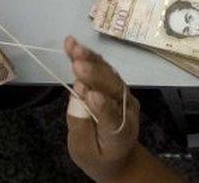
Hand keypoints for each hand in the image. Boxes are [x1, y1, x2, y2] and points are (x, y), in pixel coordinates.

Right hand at [64, 36, 140, 182]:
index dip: (102, 106)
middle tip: (78, 65)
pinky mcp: (114, 84)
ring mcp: (122, 94)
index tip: (90, 95)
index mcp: (119, 133)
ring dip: (90, 59)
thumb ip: (81, 127)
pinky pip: (102, 67)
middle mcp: (126, 109)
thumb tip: (78, 94)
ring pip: (107, 73)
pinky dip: (88, 55)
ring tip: (72, 46)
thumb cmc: (97, 155)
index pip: (112, 118)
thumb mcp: (83, 152)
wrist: (118, 152)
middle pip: (111, 89)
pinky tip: (72, 44)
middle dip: (94, 76)